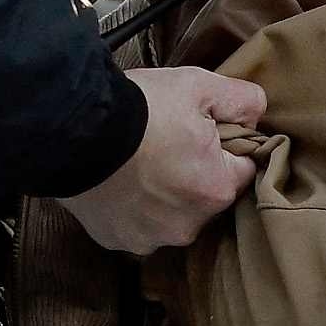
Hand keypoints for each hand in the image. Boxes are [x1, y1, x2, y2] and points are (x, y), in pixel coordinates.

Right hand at [62, 66, 267, 253]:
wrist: (69, 128)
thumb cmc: (139, 109)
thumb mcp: (197, 86)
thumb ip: (241, 100)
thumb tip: (256, 115)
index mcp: (216, 190)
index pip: (241, 169)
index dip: (224, 146)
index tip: (199, 130)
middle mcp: (187, 225)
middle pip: (205, 196)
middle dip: (193, 173)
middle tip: (165, 142)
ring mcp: (149, 238)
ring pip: (170, 215)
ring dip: (162, 195)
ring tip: (138, 162)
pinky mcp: (116, 240)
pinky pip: (135, 225)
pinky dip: (131, 207)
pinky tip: (118, 181)